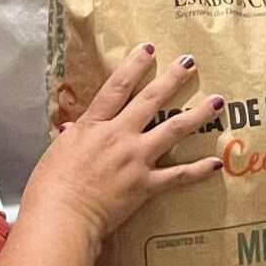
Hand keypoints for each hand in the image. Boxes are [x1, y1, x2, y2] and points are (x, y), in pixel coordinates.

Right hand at [32, 46, 225, 237]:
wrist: (61, 217)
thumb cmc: (49, 188)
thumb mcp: (56, 153)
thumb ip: (70, 138)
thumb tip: (69, 129)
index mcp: (93, 126)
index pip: (117, 87)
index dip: (134, 65)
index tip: (149, 49)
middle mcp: (119, 135)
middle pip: (150, 100)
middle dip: (172, 79)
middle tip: (190, 62)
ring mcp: (136, 158)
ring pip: (173, 130)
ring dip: (197, 115)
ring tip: (217, 102)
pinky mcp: (146, 184)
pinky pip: (179, 176)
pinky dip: (199, 170)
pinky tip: (216, 163)